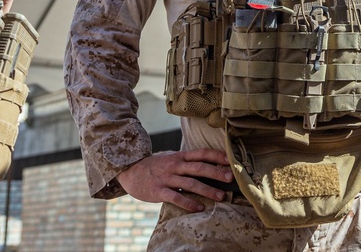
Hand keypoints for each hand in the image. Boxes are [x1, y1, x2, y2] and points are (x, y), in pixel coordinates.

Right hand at [116, 149, 233, 212]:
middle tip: (231, 177)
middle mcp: (175, 165)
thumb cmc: (155, 167)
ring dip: (207, 190)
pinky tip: (199, 207)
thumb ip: (187, 162)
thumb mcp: (171, 159)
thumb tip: (209, 165)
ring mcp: (167, 178)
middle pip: (199, 167)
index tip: (230, 160)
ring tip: (220, 196)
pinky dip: (188, 203)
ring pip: (190, 183)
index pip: (201, 153)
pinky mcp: (159, 191)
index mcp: (180, 157)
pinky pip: (176, 197)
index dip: (216, 156)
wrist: (130, 171)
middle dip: (216, 172)